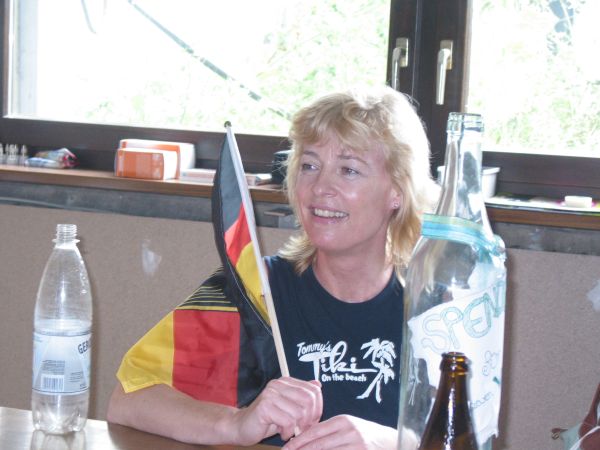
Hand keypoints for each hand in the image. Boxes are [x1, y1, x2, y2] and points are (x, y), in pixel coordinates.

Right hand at [228, 377, 322, 444]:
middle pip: (309, 400)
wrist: (241, 426)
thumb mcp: (288, 407)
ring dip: (297, 428)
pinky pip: (288, 421)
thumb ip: (301, 396)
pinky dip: (288, 432)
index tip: (311, 421)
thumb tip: (318, 384)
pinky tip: (282, 433)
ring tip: (289, 431)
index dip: (318, 408)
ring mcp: (270, 394)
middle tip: (302, 428)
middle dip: (310, 419)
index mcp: (285, 382)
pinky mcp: (264, 407)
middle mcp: (278, 384)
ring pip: (299, 412)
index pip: (313, 390)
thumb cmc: (267, 419)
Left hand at [282, 414, 396, 448]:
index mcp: (343, 420)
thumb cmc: (365, 433)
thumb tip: (304, 437)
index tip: (287, 447)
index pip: (315, 431)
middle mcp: (350, 432)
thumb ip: (329, 430)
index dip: (299, 440)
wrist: (390, 441)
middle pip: (318, 445)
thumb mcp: (348, 426)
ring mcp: (357, 445)